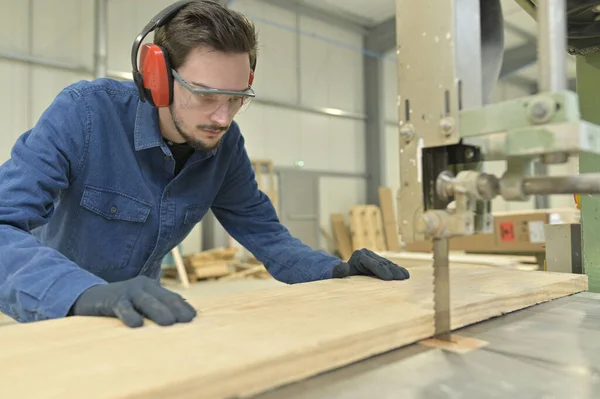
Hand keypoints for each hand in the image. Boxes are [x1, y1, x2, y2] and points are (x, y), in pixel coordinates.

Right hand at [70, 276, 196, 327]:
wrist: (89, 297)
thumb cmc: (121, 303)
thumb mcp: (140, 304)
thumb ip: (156, 308)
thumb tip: (180, 319)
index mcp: (152, 286)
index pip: (172, 297)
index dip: (183, 307)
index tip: (194, 318)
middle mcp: (142, 286)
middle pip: (163, 299)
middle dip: (176, 309)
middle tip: (187, 321)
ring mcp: (128, 291)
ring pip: (146, 302)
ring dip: (158, 312)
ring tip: (169, 323)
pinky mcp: (112, 299)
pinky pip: (123, 308)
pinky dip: (130, 315)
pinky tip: (136, 325)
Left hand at [332, 248, 409, 280]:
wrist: (340, 272)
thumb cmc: (337, 275)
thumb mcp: (335, 274)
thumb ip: (338, 271)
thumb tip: (344, 267)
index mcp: (359, 256)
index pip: (372, 263)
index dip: (381, 270)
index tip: (389, 278)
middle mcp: (367, 254)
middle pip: (382, 263)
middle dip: (392, 271)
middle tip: (401, 278)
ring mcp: (374, 257)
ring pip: (387, 264)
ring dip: (397, 270)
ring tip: (405, 277)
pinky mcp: (378, 262)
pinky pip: (389, 266)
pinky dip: (396, 270)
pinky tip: (404, 274)